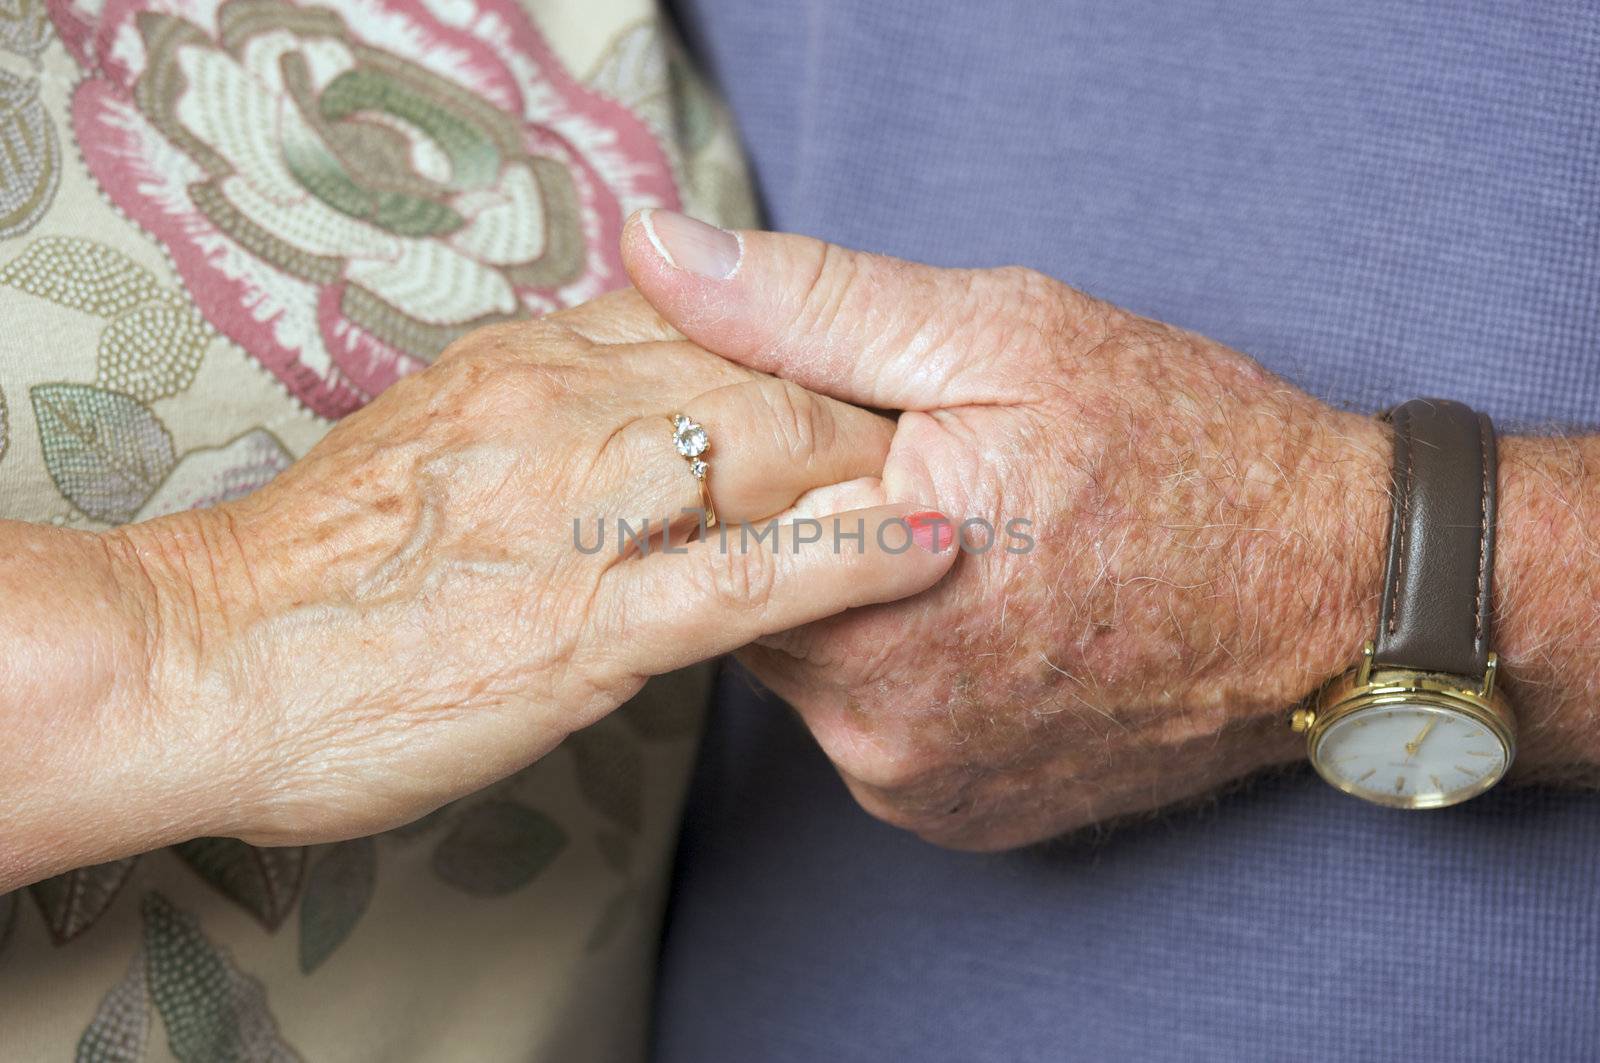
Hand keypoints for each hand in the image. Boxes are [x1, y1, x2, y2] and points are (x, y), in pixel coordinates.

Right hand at [100, 289, 955, 849]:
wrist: (206, 659)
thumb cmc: (320, 568)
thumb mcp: (436, 439)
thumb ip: (541, 404)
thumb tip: (630, 384)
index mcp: (529, 359)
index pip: (707, 313)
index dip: (802, 342)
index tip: (866, 376)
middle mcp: (562, 405)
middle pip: (760, 368)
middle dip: (862, 401)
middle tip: (942, 440)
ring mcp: (579, 510)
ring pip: (770, 449)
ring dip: (878, 466)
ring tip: (969, 489)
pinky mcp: (586, 622)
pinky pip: (745, 577)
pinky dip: (850, 560)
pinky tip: (931, 556)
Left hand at [622, 210, 1392, 849]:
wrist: (1334, 593)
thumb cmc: (1186, 451)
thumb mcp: (1002, 337)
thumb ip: (812, 305)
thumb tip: (657, 252)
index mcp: (860, 593)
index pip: (706, 513)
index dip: (762, 446)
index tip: (845, 422)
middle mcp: (870, 718)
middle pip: (750, 595)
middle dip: (806, 522)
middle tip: (923, 474)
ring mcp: (912, 782)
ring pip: (807, 663)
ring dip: (850, 600)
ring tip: (967, 544)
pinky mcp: (952, 818)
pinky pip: (872, 725)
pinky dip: (899, 670)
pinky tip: (981, 621)